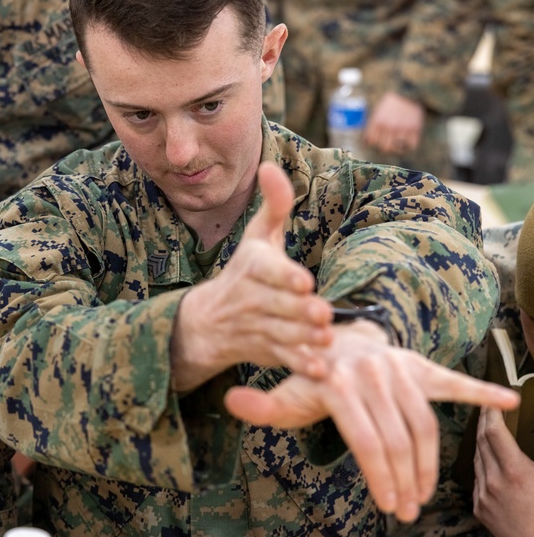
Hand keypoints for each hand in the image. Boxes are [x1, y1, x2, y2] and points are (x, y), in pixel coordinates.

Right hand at [170, 163, 333, 391]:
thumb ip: (273, 205)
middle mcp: (252, 298)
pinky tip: (321, 370)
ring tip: (326, 339)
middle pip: (278, 305)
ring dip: (304, 339)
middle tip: (321, 314)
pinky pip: (283, 361)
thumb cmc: (244, 271)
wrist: (209, 321)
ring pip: (282, 334)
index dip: (284, 277)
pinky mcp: (266, 352)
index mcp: (252, 267)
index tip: (304, 282)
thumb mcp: (256, 237)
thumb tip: (271, 166)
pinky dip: (301, 366)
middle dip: (299, 311)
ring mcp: (258, 327)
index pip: (266, 271)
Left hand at [223, 320, 518, 522]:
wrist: (334, 331)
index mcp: (340, 382)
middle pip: (400, 439)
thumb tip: (230, 402)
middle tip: (407, 510)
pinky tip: (508, 401)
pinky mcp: (419, 367)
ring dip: (429, 464)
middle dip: (406, 480)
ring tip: (424, 493)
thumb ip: (262, 403)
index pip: (368, 439)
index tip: (389, 506)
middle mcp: (374, 373)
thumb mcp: (285, 387)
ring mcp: (400, 368)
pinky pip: (452, 381)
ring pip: (425, 424)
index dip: (381, 476)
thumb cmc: (309, 371)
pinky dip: (480, 391)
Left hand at [363, 91, 424, 153]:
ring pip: (396, 148)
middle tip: (389, 145)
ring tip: (398, 144)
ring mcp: (402, 129)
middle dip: (385, 148)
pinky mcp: (414, 129)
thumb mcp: (377, 111)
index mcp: (378, 122)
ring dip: (397, 148)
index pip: (372, 142)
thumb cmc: (390, 102)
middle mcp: (389, 127)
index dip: (374, 143)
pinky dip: (409, 146)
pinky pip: (411, 145)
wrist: (407, 92)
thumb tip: (367, 141)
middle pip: (384, 148)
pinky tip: (407, 143)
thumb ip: (373, 125)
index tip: (378, 142)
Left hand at [474, 406, 533, 536]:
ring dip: (482, 444)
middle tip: (489, 410)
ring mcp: (484, 496)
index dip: (492, 413)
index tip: (493, 402)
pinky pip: (477, 480)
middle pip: (481, 442)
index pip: (494, 432)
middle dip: (484, 423)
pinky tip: (489, 462)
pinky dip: (483, 467)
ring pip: (477, 460)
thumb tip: (532, 430)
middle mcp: (494, 482)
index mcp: (516, 473)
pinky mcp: (480, 509)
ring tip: (488, 432)